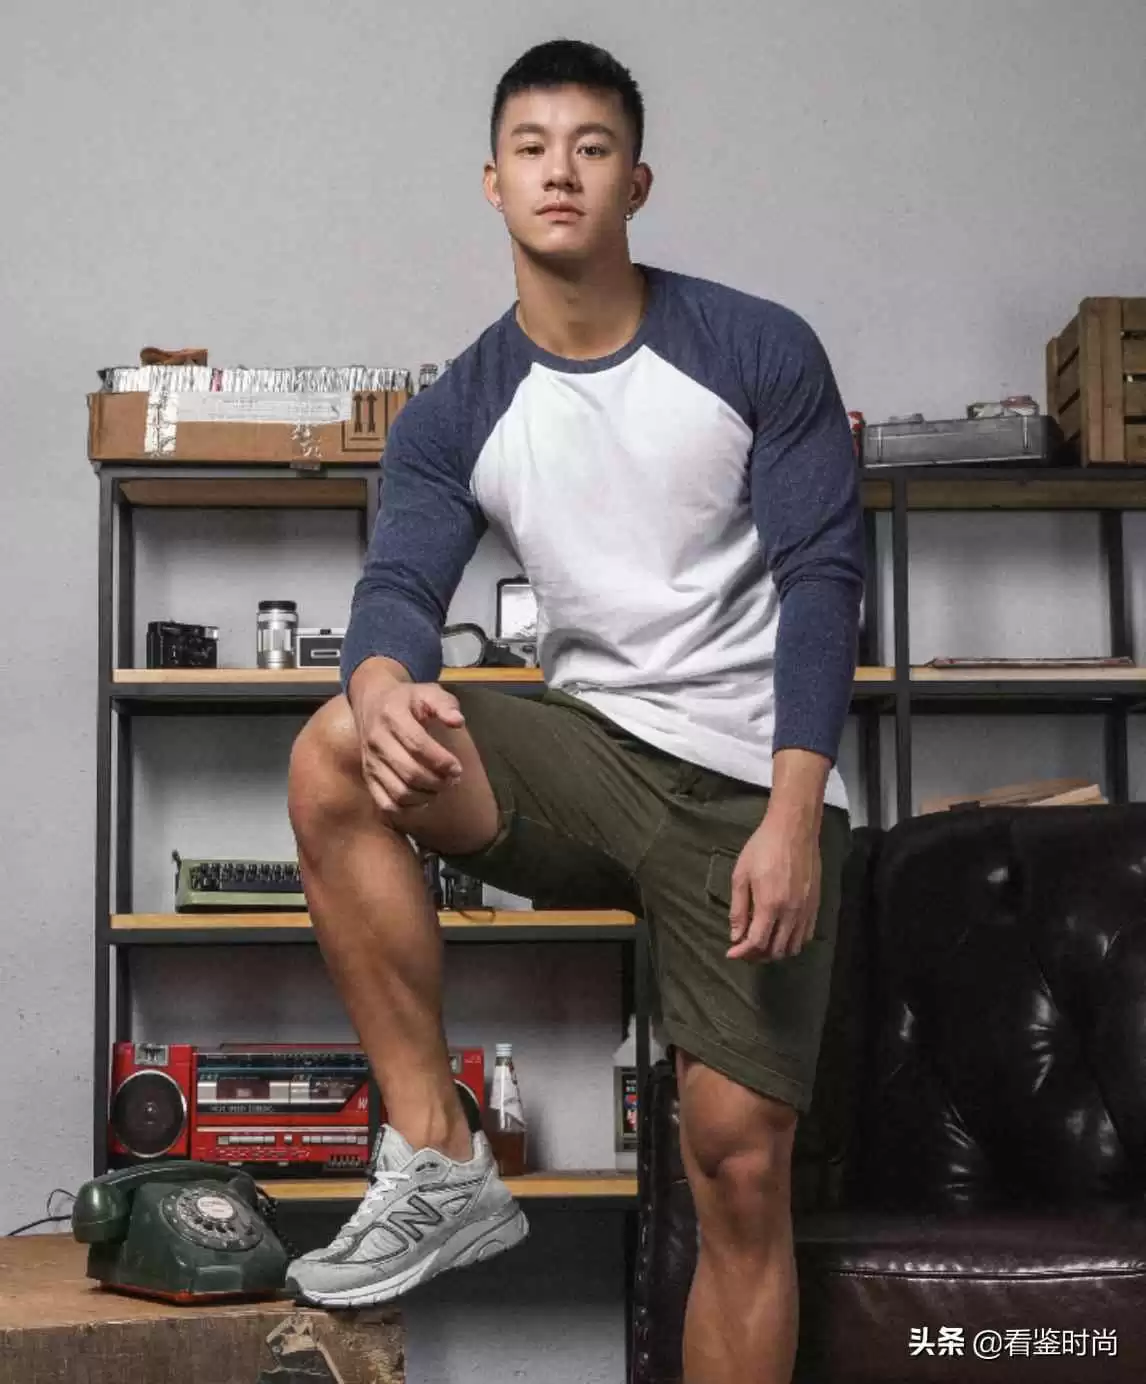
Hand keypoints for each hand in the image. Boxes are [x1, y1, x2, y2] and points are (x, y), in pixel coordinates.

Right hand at [352, 680, 465, 820]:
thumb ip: (444, 704)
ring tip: (440, 788)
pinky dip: (407, 808)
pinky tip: (423, 798)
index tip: (457, 768)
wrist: (372, 702)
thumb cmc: (406, 699)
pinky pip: (386, 803)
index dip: (441, 761)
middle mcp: (377, 740)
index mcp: (392, 716)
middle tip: (453, 779)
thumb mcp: (427, 692)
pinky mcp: (368, 777)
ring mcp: (370, 762)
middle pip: (409, 772)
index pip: (417, 745)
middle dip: (437, 781)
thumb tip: (458, 721)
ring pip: (399, 792)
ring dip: (425, 796)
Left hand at [726, 814, 820, 961]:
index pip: (757, 943)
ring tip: (762, 944)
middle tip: (744, 949)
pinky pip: (806, 936)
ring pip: (793, 947)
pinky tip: (781, 934)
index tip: (732, 953)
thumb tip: (736, 936)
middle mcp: (791, 912)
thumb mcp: (741, 875)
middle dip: (757, 955)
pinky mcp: (815, 905)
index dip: (743, 953)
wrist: (793, 830)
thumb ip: (738, 909)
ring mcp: (806, 910)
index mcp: (770, 905)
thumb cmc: (762, 848)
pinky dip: (792, 942)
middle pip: (776, 950)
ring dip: (776, 951)